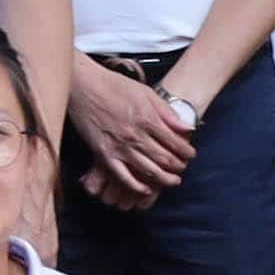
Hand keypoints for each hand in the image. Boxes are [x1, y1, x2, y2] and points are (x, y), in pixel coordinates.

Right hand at [68, 64, 199, 204]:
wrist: (84, 85)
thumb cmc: (114, 85)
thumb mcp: (146, 93)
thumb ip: (167, 113)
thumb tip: (187, 128)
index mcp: (147, 118)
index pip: (174, 142)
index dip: (186, 152)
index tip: (190, 154)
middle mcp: (135, 135)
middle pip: (164, 159)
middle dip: (178, 166)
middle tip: (183, 168)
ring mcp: (119, 146)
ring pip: (148, 170)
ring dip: (164, 179)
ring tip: (173, 181)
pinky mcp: (104, 154)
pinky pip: (123, 176)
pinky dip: (136, 186)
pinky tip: (146, 189)